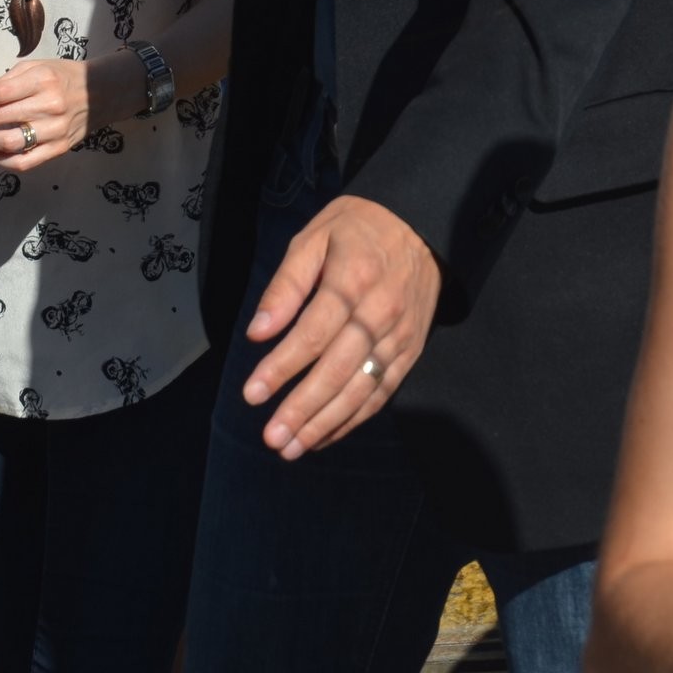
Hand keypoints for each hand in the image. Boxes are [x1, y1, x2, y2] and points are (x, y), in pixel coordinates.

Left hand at [0, 56, 96, 171]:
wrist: (100, 92)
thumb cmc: (63, 76)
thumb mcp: (38, 66)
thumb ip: (8, 80)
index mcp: (42, 80)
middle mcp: (49, 106)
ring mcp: (54, 130)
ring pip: (8, 142)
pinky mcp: (58, 149)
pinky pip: (24, 162)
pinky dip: (2, 160)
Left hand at [242, 195, 440, 458]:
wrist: (421, 225)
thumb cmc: (356, 228)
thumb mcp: (313, 239)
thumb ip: (286, 286)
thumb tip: (258, 332)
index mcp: (351, 281)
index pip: (312, 335)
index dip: (281, 368)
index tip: (251, 394)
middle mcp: (379, 314)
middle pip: (337, 370)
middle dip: (302, 408)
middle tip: (271, 437)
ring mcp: (399, 337)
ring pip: (361, 389)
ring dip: (326, 423)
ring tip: (292, 448)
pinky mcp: (411, 351)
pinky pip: (382, 392)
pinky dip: (354, 418)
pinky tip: (327, 435)